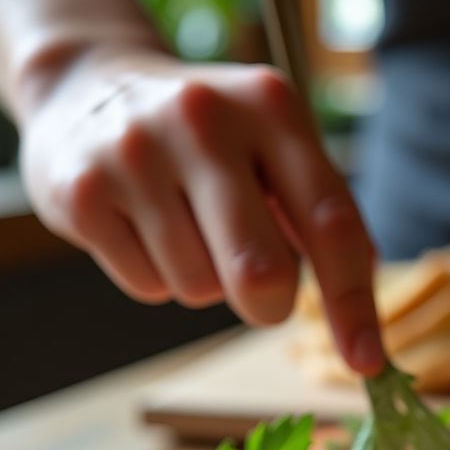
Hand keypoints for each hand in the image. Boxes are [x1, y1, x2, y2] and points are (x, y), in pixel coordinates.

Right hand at [20, 51, 383, 373]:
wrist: (87, 86)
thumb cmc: (210, 142)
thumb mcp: (275, 149)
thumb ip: (322, 218)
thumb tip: (362, 319)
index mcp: (272, 108)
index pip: (332, 225)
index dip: (353, 305)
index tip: (367, 363)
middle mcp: (205, 119)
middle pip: (262, 273)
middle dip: (269, 305)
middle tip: (259, 291)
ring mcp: (136, 151)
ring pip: (200, 288)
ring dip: (203, 281)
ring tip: (183, 226)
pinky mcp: (82, 191)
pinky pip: (147, 287)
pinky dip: (155, 277)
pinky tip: (142, 226)